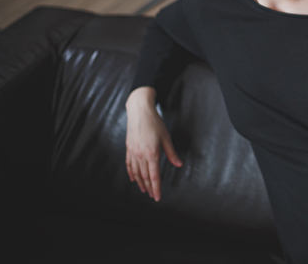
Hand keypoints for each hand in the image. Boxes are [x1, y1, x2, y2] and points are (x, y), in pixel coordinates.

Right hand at [125, 86, 182, 201]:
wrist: (139, 111)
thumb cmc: (154, 122)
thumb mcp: (166, 137)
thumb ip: (171, 153)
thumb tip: (178, 164)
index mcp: (152, 153)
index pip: (154, 176)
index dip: (156, 188)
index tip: (157, 197)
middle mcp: (141, 155)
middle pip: (144, 176)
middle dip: (149, 188)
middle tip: (151, 196)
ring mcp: (133, 152)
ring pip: (136, 172)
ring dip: (140, 182)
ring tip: (143, 190)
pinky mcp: (128, 148)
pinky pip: (129, 164)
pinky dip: (131, 173)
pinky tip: (133, 178)